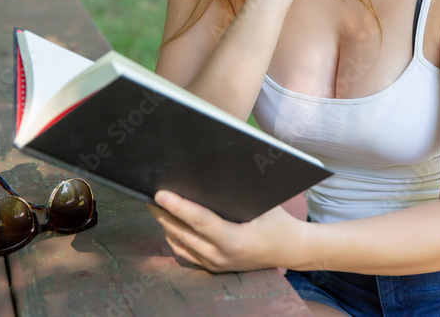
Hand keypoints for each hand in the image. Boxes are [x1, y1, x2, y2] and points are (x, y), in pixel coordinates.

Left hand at [147, 190, 302, 272]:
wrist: (290, 249)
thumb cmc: (278, 222)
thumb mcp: (264, 203)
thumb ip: (239, 192)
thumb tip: (214, 172)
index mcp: (235, 241)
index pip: (199, 221)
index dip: (178, 207)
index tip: (160, 194)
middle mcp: (221, 256)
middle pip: (183, 233)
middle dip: (163, 213)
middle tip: (149, 194)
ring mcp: (216, 264)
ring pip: (180, 244)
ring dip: (166, 224)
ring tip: (155, 205)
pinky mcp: (213, 267)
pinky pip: (186, 253)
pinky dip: (174, 237)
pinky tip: (168, 223)